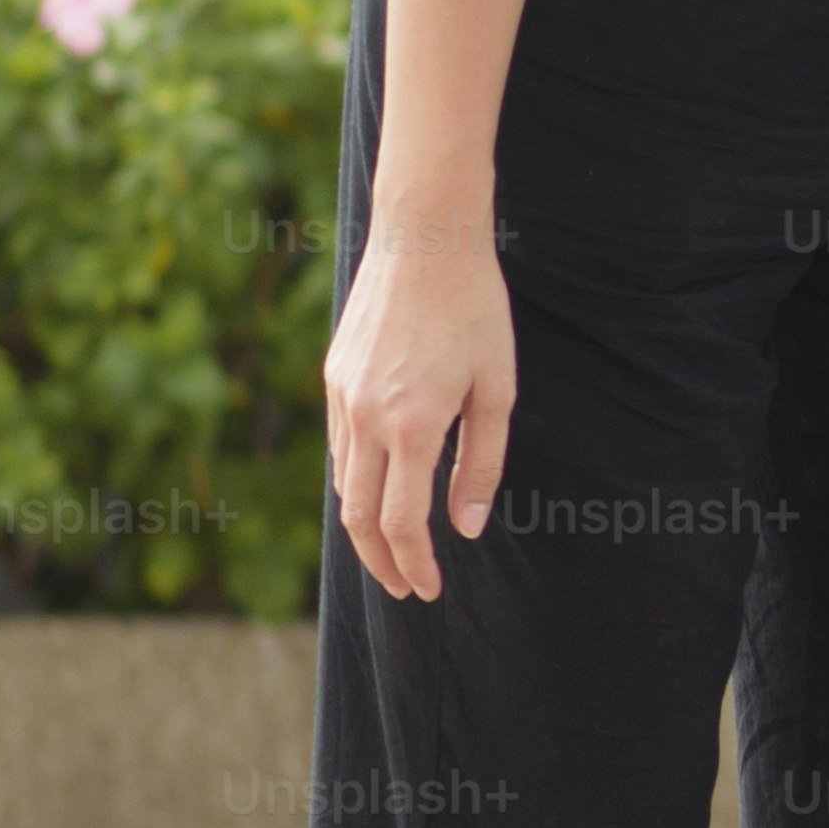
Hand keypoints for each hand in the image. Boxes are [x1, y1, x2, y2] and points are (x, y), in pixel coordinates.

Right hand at [325, 201, 516, 601]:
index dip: (415, 565)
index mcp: (413, 424)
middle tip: (405, 588)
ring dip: (365, 526)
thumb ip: (481, 462)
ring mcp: (342, 397)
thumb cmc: (475, 309)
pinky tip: (380, 489)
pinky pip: (339, 446)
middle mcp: (366, 417)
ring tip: (394, 548)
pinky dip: (357, 481)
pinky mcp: (332, 376)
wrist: (424, 237)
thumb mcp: (496, 389)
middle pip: (359, 518)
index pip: (402, 523)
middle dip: (381, 563)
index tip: (429, 590)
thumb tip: (465, 526)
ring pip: (344, 484)